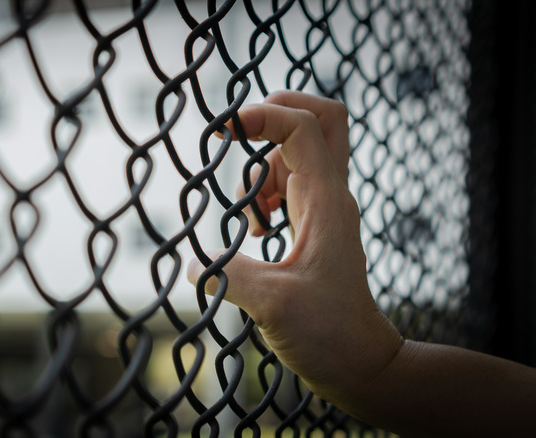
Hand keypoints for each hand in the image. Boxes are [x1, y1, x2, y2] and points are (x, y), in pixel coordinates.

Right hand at [187, 91, 402, 405]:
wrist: (361, 363)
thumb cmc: (327, 335)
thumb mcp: (269, 304)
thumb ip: (226, 274)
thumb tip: (193, 261)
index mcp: (324, 202)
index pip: (302, 127)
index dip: (261, 115)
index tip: (223, 131)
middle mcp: (329, 196)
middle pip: (321, 118)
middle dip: (277, 111)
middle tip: (239, 130)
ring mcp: (325, 209)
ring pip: (296, 153)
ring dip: (260, 168)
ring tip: (250, 219)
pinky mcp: (316, 225)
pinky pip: (289, 183)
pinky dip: (264, 192)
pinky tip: (256, 230)